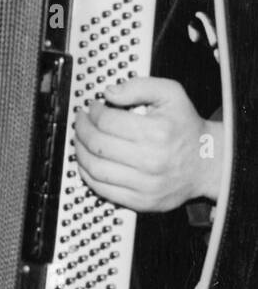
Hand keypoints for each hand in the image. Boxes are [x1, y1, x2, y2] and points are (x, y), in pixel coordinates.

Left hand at [74, 76, 223, 212]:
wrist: (207, 162)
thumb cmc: (185, 127)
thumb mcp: (171, 94)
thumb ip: (139, 86)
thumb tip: (109, 93)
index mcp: (157, 133)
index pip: (106, 121)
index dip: (93, 112)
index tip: (92, 107)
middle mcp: (152, 161)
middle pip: (97, 144)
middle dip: (81, 129)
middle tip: (81, 121)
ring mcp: (147, 185)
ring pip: (95, 168)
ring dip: (79, 151)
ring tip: (80, 139)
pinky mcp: (142, 202)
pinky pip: (102, 189)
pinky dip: (87, 174)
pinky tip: (88, 161)